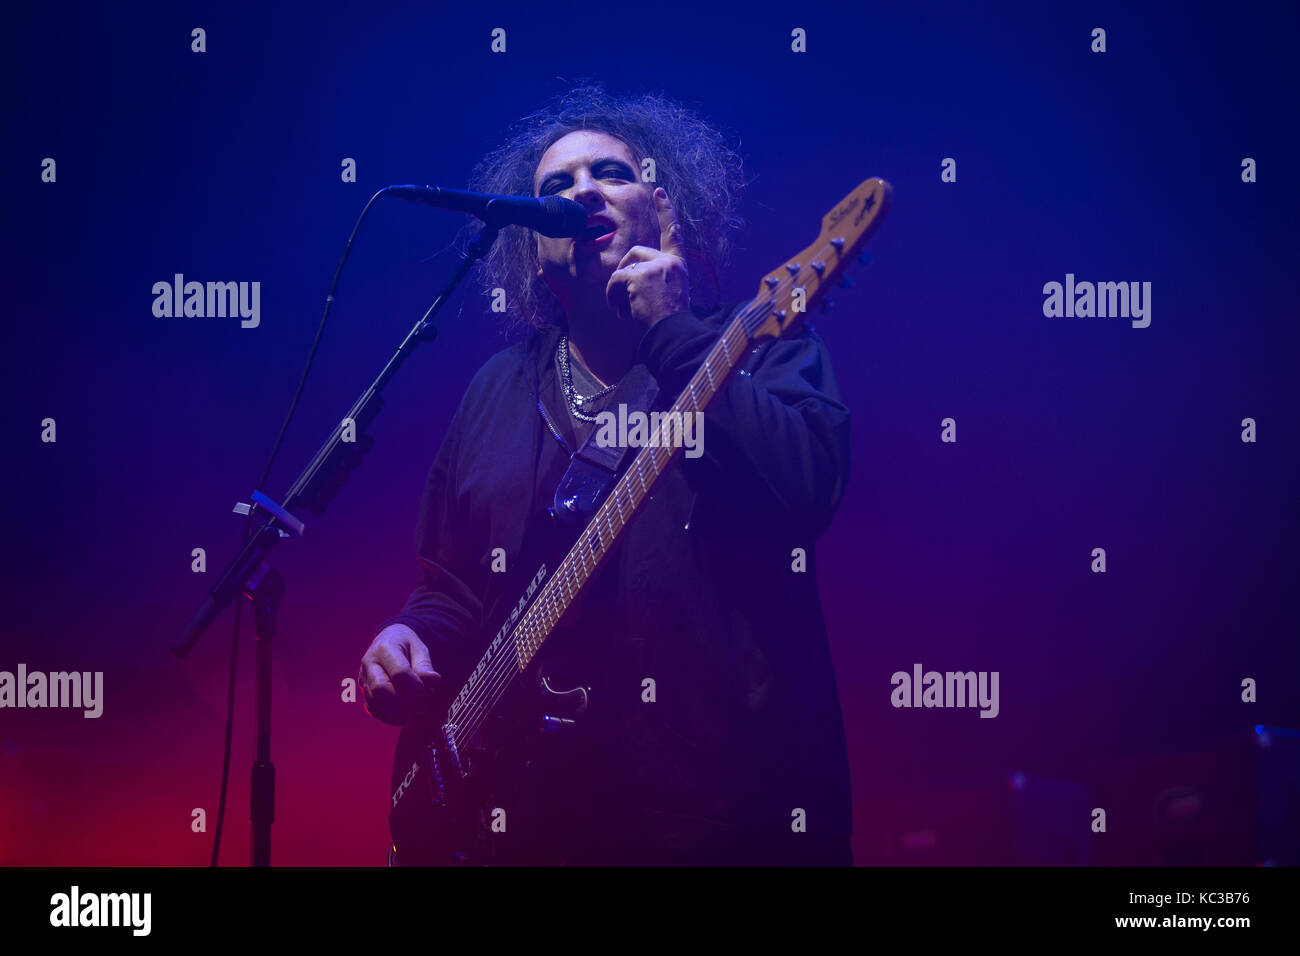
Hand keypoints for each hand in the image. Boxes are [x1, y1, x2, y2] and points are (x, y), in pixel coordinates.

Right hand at [358, 623, 441, 726]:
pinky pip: (372, 709)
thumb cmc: (405, 644)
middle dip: (403, 703)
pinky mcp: (364, 690)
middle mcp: (370, 663)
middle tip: (421, 707)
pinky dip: (389, 717)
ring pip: (375, 702)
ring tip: (415, 715)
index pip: (399, 672)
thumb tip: (433, 682)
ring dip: (396, 713)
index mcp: (385, 648)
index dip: (415, 686)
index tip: (426, 691)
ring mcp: (364, 678)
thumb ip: (424, 665)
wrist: (388, 639)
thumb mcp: (419, 647)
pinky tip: (404, 718)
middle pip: (381, 689)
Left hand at [606, 187, 688, 327]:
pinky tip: (625, 312)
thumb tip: (629, 273)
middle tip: (628, 297)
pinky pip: (615, 280)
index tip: (659, 191)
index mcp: (679, 266)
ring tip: (629, 310)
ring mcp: (656, 267)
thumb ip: (653, 278)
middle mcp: (670, 262)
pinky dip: (614, 298)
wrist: (672, 335)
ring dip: (618, 290)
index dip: (666, 211)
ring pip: (622, 268)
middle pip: (635, 252)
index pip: (673, 233)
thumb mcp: (668, 295)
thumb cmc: (667, 323)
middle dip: (624, 272)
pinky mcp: (640, 275)